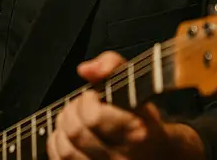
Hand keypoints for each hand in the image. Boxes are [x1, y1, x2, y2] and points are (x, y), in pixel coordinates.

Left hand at [47, 51, 204, 159]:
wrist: (159, 153)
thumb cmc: (144, 117)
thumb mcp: (136, 84)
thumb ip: (112, 65)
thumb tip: (86, 69)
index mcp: (136, 130)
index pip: (93, 117)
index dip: (86, 100)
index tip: (93, 96)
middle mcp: (123, 156)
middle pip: (76, 132)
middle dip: (71, 112)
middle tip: (80, 106)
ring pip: (66, 150)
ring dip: (62, 129)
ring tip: (74, 120)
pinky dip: (58, 144)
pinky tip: (67, 136)